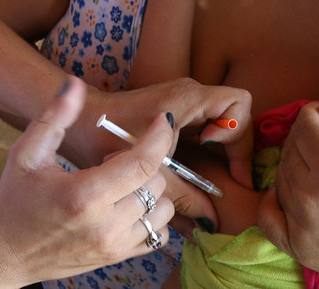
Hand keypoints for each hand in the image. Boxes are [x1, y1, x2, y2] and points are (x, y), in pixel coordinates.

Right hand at [0, 77, 177, 283]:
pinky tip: (127, 206)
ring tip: (119, 185)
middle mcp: (105, 224)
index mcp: (84, 195)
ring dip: (151, 190)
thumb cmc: (13, 200)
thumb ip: (53, 117)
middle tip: (111, 160)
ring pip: (164, 209)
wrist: (4, 254)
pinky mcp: (118, 258)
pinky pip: (159, 234)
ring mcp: (114, 245)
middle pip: (156, 182)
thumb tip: (74, 84)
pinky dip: (153, 217)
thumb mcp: (26, 154)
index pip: (142, 162)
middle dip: (143, 162)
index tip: (162, 120)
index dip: (159, 137)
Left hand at [83, 79, 252, 225]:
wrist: (79, 123)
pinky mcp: (176, 112)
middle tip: (231, 179)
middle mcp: (190, 95)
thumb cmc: (104, 138)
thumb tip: (211, 223)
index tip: (212, 149)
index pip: (238, 104)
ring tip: (214, 181)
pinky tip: (196, 175)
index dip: (236, 131)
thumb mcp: (149, 171)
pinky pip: (205, 127)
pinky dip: (208, 151)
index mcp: (186, 97)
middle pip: (235, 115)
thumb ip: (183, 195)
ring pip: (222, 123)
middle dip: (235, 148)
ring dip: (222, 152)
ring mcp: (184, 102)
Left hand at [258, 92, 318, 286]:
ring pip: (279, 177)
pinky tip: (289, 193)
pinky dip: (272, 200)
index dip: (314, 113)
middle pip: (289, 148)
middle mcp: (311, 194)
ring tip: (316, 168)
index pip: (305, 123)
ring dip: (292, 166)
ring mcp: (301, 223)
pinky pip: (266, 216)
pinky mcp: (297, 247)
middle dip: (302, 138)